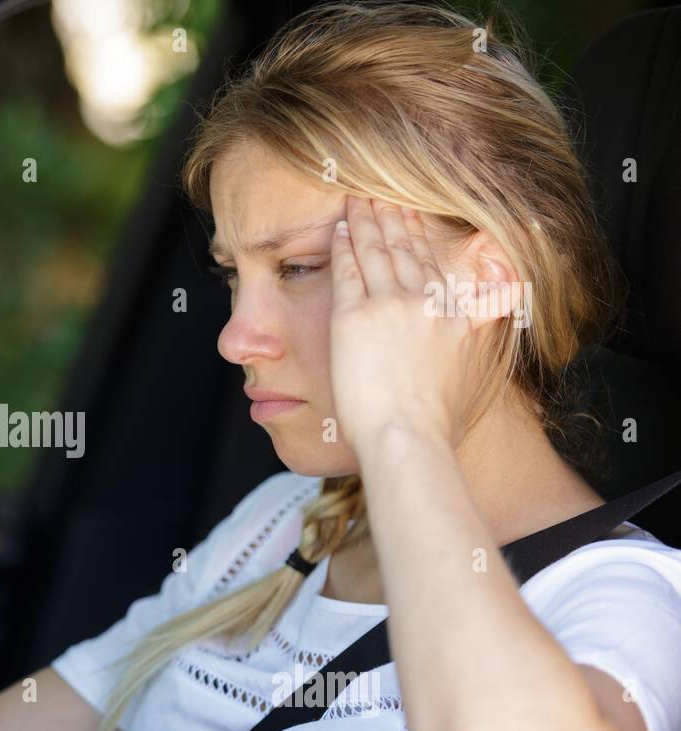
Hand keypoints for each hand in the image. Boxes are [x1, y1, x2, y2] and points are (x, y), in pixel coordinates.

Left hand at [328, 196, 473, 452]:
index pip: (433, 267)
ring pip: (375, 253)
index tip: (412, 216)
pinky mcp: (354, 317)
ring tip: (358, 200)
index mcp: (453, 317)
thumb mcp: (470, 373)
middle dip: (392, 219)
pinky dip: (343, 247)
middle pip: (405, 251)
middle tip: (382, 195)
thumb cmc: (434, 422)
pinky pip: (347, 271)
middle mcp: (425, 304)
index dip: (421, 239)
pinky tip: (338, 230)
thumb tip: (491, 319)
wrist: (407, 436)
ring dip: (366, 222)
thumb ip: (475, 338)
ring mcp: (389, 307)